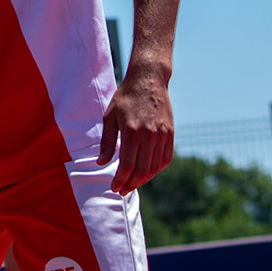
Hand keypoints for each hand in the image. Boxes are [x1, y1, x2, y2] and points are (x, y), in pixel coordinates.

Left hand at [98, 67, 173, 194]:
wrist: (149, 80)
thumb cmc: (126, 98)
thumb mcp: (110, 117)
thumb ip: (107, 142)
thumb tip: (101, 162)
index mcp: (132, 131)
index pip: (127, 165)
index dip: (120, 180)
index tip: (114, 187)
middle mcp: (149, 136)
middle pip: (142, 171)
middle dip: (130, 184)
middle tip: (122, 190)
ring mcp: (162, 136)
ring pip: (154, 168)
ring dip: (143, 180)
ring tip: (132, 183)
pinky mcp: (170, 134)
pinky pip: (165, 160)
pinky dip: (156, 170)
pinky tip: (146, 172)